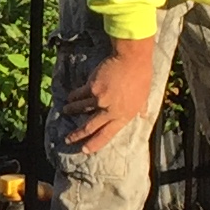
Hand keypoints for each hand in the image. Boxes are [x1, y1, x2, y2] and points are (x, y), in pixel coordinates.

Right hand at [68, 29, 156, 153]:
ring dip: (71, 111)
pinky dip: (73, 96)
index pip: (107, 134)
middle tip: (68, 140)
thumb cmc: (141, 77)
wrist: (132, 60)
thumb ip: (141, 108)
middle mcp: (110, 111)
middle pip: (90, 126)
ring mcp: (100, 100)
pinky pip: (79, 94)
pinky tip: (69, 97)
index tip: (85, 150)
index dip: (95, 143)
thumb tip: (143, 114)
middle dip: (77, 135)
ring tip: (65, 111)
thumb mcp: (144, 96)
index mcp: (124, 116)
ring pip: (81, 109)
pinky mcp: (92, 87)